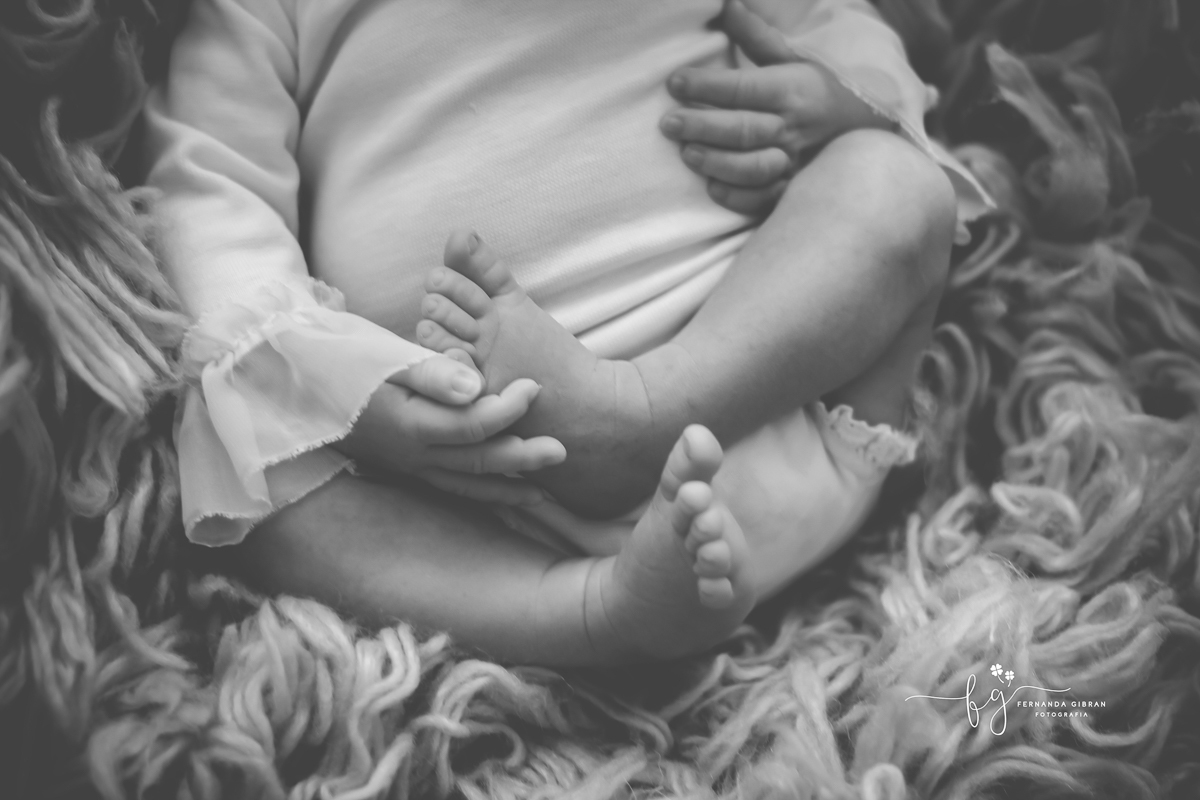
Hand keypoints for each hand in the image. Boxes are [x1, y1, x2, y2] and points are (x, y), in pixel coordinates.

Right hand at [336, 350, 565, 505]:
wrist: (290, 378)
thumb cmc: (338, 357)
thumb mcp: (380, 355)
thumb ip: (431, 371)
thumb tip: (478, 386)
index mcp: (409, 424)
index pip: (472, 425)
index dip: (509, 409)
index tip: (535, 386)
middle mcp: (411, 455)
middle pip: (477, 462)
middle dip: (522, 458)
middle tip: (562, 452)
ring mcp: (407, 466)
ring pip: (465, 484)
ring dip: (506, 487)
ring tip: (544, 494)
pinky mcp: (405, 467)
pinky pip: (450, 487)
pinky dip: (480, 494)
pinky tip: (502, 498)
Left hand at [660, 0, 889, 214]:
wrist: (865, 127)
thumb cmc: (817, 87)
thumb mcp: (790, 57)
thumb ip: (754, 34)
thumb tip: (724, 3)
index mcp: (790, 89)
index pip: (743, 88)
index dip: (707, 86)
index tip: (675, 82)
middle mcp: (791, 127)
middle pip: (743, 130)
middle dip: (703, 126)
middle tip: (668, 123)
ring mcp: (792, 162)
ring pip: (752, 168)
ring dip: (717, 163)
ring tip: (687, 153)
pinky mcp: (790, 189)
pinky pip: (763, 199)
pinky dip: (736, 196)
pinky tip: (711, 186)